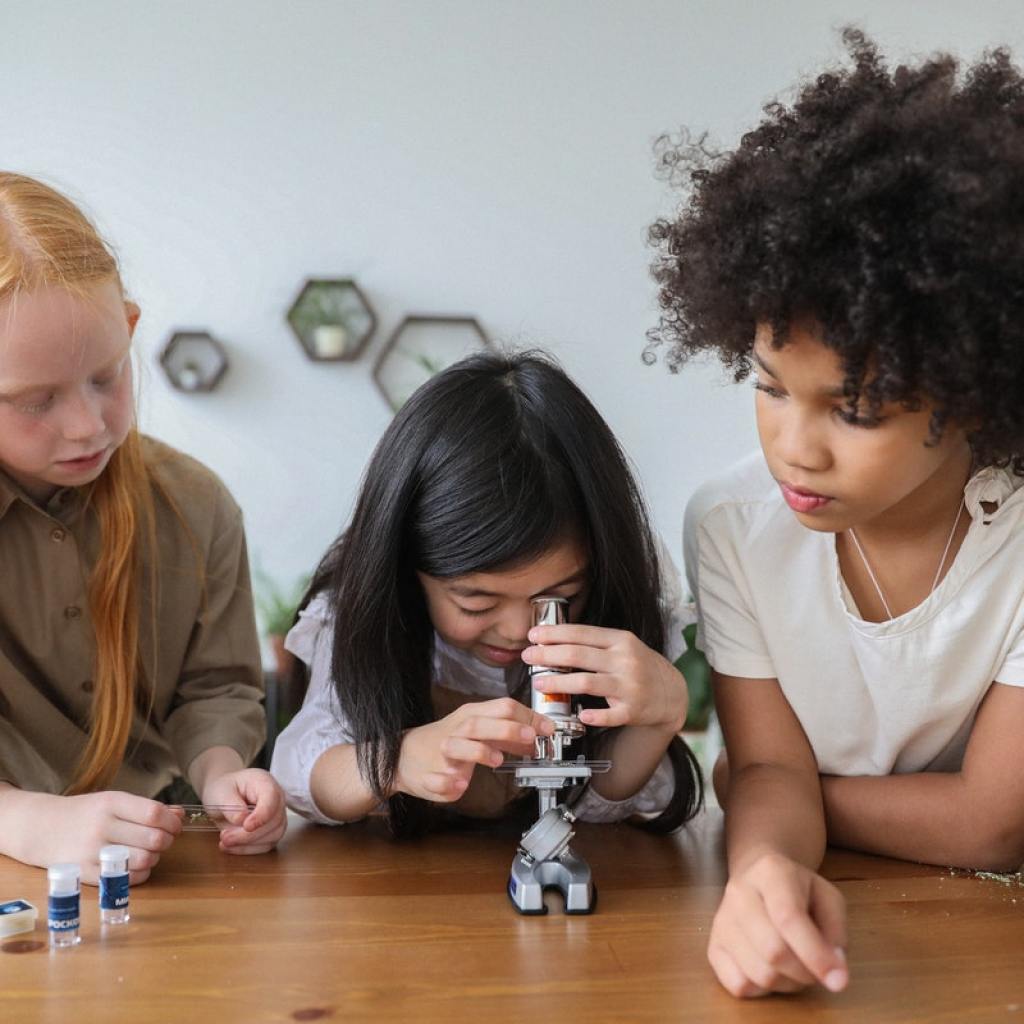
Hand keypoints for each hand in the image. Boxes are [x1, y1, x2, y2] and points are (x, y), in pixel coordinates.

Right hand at [10, 790, 182, 885]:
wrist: (40, 828)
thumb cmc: (85, 813)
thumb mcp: (113, 801)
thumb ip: (147, 808)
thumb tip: (180, 814)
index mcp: (111, 803)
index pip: (154, 813)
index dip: (172, 822)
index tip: (174, 825)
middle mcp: (102, 826)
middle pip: (154, 838)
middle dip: (167, 840)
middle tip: (163, 839)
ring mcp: (92, 852)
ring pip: (144, 859)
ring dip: (155, 857)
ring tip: (149, 852)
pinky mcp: (86, 874)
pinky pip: (127, 879)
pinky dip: (141, 873)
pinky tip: (136, 865)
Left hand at [200, 768, 287, 854]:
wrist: (224, 795)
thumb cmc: (224, 789)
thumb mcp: (220, 792)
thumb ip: (230, 804)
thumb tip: (241, 820)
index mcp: (265, 783)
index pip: (272, 799)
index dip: (262, 815)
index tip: (246, 826)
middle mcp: (276, 799)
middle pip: (274, 821)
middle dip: (249, 835)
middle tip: (225, 838)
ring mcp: (276, 816)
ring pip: (273, 836)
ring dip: (248, 844)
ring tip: (225, 842)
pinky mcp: (271, 831)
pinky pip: (266, 845)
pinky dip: (248, 849)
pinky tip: (231, 847)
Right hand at [396, 697, 554, 802]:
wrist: (404, 755)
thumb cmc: (448, 740)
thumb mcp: (479, 730)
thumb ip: (508, 734)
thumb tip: (537, 736)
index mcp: (471, 716)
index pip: (501, 707)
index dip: (527, 717)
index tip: (547, 729)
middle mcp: (457, 731)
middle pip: (480, 723)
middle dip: (507, 729)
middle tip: (530, 737)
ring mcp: (441, 753)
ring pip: (458, 745)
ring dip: (479, 751)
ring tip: (497, 760)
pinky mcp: (429, 776)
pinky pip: (438, 779)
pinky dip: (449, 782)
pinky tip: (459, 784)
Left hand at [523, 624, 688, 730]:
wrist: (672, 692)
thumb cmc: (639, 666)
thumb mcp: (622, 646)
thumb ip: (594, 643)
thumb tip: (555, 641)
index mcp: (620, 640)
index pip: (581, 633)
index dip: (553, 634)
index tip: (532, 635)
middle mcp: (625, 661)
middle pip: (578, 655)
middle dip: (548, 655)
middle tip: (528, 657)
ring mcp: (629, 686)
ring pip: (586, 683)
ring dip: (558, 682)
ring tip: (539, 683)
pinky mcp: (633, 710)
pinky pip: (610, 715)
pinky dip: (594, 716)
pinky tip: (580, 716)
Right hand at [708, 852, 847, 997]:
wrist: (758, 878)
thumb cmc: (799, 891)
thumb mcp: (828, 897)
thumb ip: (836, 931)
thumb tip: (834, 970)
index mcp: (771, 871)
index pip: (788, 917)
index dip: (815, 954)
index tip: (839, 980)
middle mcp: (739, 892)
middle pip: (773, 951)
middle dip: (805, 972)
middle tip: (817, 969)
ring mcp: (721, 920)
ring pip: (759, 974)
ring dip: (788, 983)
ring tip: (796, 967)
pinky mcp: (713, 947)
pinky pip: (739, 986)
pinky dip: (763, 991)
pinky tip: (772, 971)